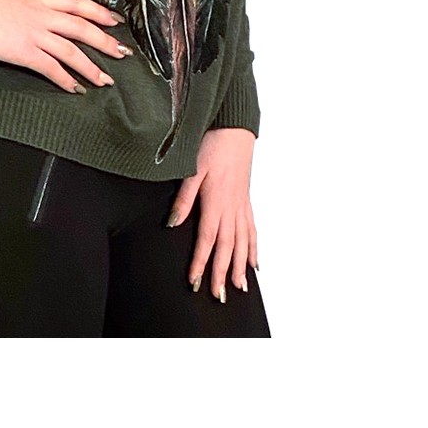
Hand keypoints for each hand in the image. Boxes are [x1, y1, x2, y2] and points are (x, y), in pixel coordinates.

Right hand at [0, 0, 133, 92]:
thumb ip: (26, 8)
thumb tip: (30, 17)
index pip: (78, 3)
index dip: (99, 11)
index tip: (114, 19)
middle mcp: (43, 15)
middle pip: (83, 28)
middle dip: (105, 41)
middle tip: (122, 53)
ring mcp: (35, 34)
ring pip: (73, 51)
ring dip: (91, 67)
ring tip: (105, 79)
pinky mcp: (24, 51)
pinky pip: (51, 68)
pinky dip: (65, 79)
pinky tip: (75, 88)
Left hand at [166, 127, 258, 299]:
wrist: (234, 131)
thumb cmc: (212, 147)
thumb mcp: (192, 171)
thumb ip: (183, 200)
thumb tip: (173, 224)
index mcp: (216, 202)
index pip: (207, 240)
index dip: (201, 262)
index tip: (195, 281)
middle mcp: (231, 208)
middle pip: (227, 248)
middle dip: (222, 273)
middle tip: (218, 296)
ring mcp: (241, 207)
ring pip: (242, 243)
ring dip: (240, 267)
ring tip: (239, 288)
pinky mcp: (246, 202)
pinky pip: (252, 231)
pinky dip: (253, 249)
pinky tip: (254, 264)